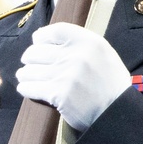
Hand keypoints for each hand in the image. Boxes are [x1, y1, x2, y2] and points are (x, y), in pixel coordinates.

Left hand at [15, 22, 129, 133]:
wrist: (117, 113)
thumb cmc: (111, 85)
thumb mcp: (104, 55)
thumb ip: (82, 45)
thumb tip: (52, 40)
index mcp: (89, 42)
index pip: (55, 30)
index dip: (41, 36)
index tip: (37, 42)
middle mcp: (76, 55)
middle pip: (37, 51)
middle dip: (30, 58)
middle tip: (29, 63)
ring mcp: (66, 74)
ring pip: (30, 70)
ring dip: (25, 74)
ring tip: (25, 76)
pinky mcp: (58, 94)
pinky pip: (31, 87)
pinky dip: (25, 88)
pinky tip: (26, 88)